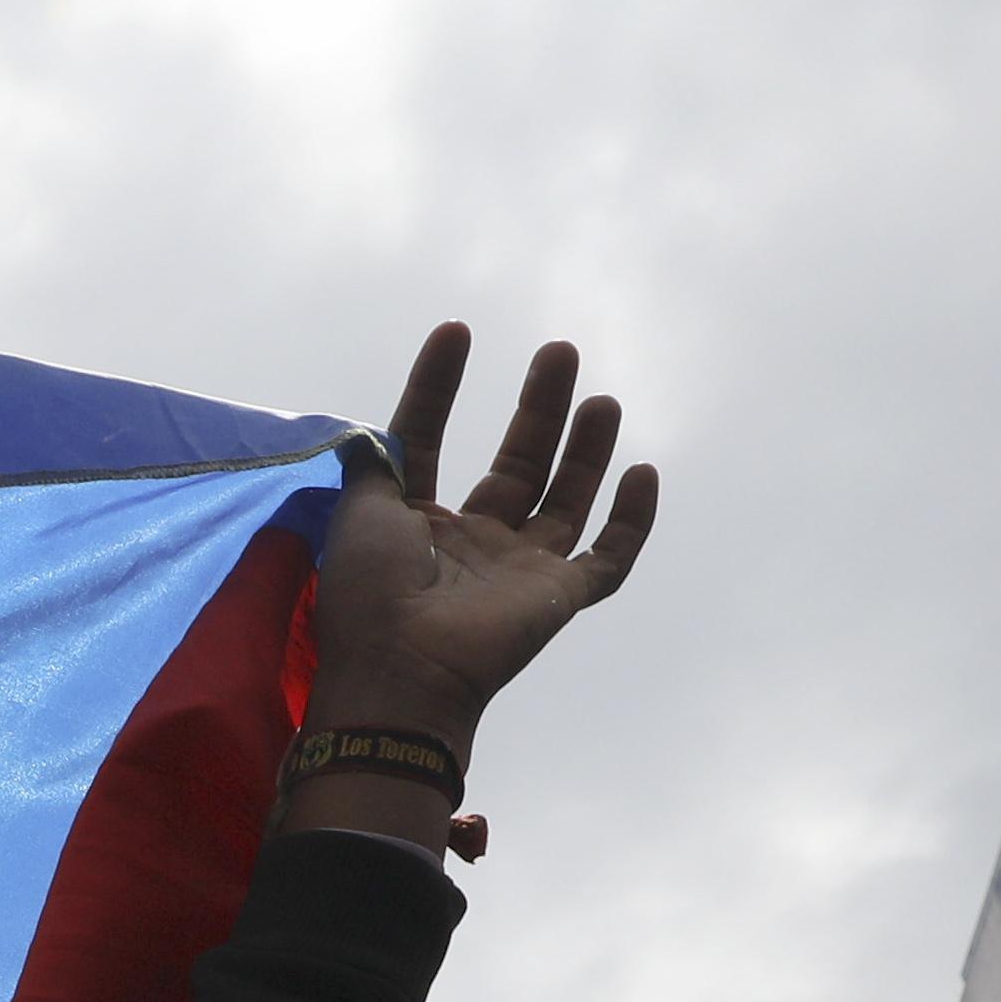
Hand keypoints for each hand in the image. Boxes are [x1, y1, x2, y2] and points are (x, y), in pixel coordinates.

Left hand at [283, 326, 655, 847]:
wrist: (399, 670)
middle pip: (516, 462)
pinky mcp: (556, 598)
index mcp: (415, 523)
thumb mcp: (358, 512)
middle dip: (538, 408)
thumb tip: (369, 429)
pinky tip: (642, 472)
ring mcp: (517, 571)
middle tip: (559, 352)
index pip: (429, 441)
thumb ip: (371, 465)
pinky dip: (631, 521)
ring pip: (565, 499)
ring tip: (600, 396)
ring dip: (584, 449)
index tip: (454, 332)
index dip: (438, 389)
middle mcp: (471, 543)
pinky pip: (607, 559)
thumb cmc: (369, 593)